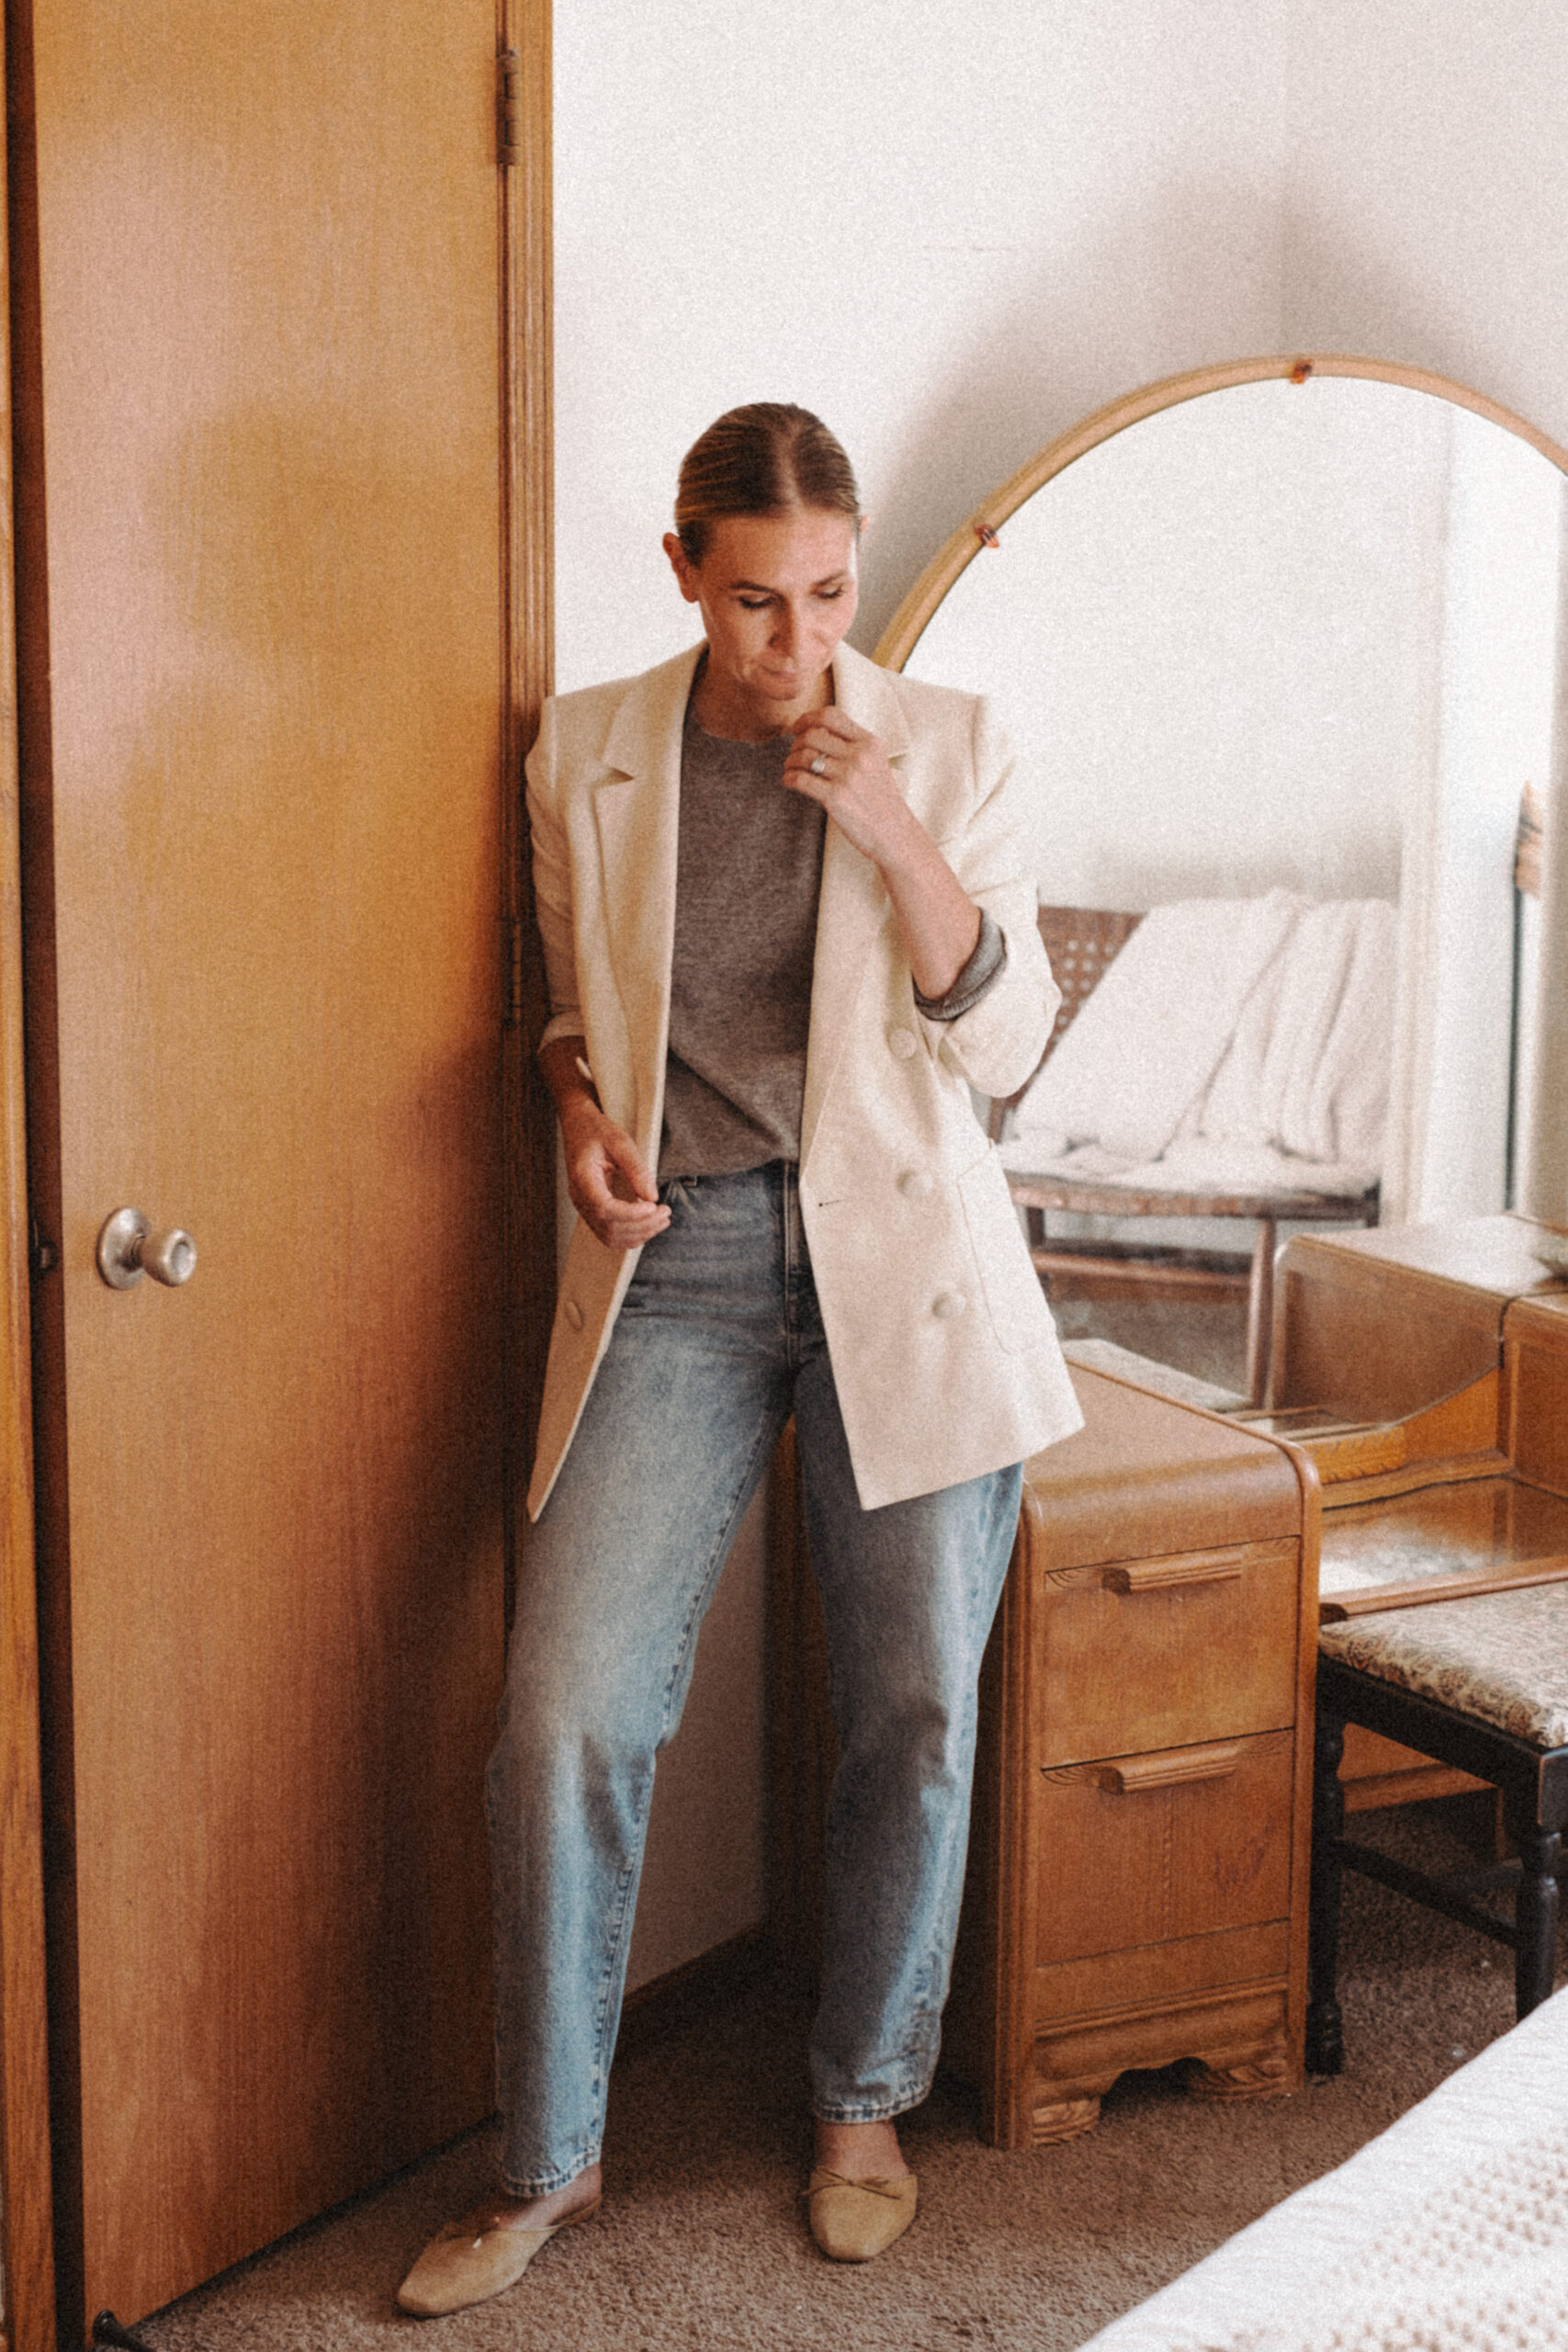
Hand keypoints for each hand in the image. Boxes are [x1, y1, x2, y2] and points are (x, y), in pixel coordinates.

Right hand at [561, 1101, 669, 1251]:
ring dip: (639, 1233)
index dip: (631, 1213)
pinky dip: (631, 1235)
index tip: (653, 1206)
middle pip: (610, 1226)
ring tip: (662, 1220)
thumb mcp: (620, 1141)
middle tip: (666, 1212)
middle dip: (642, 1225)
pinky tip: (648, 1225)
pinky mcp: (592, 1211)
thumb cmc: (597, 1131)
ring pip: (611, 1236)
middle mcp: (580, 1198)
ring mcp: (584, 1207)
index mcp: (582, 1179)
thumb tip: (652, 1196)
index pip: (605, 1208)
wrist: (579, 1127)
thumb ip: (636, 1169)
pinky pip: (610, 1234)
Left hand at [783, 706, 911, 868]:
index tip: (797, 728)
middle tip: (793, 754)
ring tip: (791, 769)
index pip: (831, 716)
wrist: (894, 834)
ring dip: (790, 761)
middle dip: (796, 743)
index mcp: (870, 743)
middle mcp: (859, 756)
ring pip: (803, 756)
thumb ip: (853, 747)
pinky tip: (789, 782)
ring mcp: (848, 777)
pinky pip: (800, 779)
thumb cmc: (881, 801)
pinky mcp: (836, 798)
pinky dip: (788, 779)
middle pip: (813, 734)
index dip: (807, 718)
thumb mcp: (876, 764)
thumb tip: (816, 732)